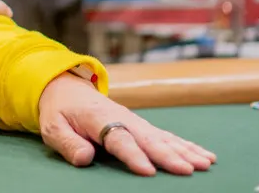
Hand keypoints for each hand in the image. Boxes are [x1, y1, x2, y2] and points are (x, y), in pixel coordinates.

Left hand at [38, 73, 215, 175]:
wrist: (67, 87)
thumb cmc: (59, 111)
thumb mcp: (53, 127)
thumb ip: (68, 144)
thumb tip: (85, 158)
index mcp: (98, 118)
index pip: (118, 138)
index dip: (133, 155)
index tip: (149, 170)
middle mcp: (122, 117)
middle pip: (148, 138)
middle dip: (168, 155)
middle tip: (188, 170)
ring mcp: (135, 121)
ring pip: (163, 136)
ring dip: (184, 150)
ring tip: (205, 164)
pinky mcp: (142, 125)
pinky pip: (167, 136)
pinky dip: (186, 145)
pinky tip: (205, 155)